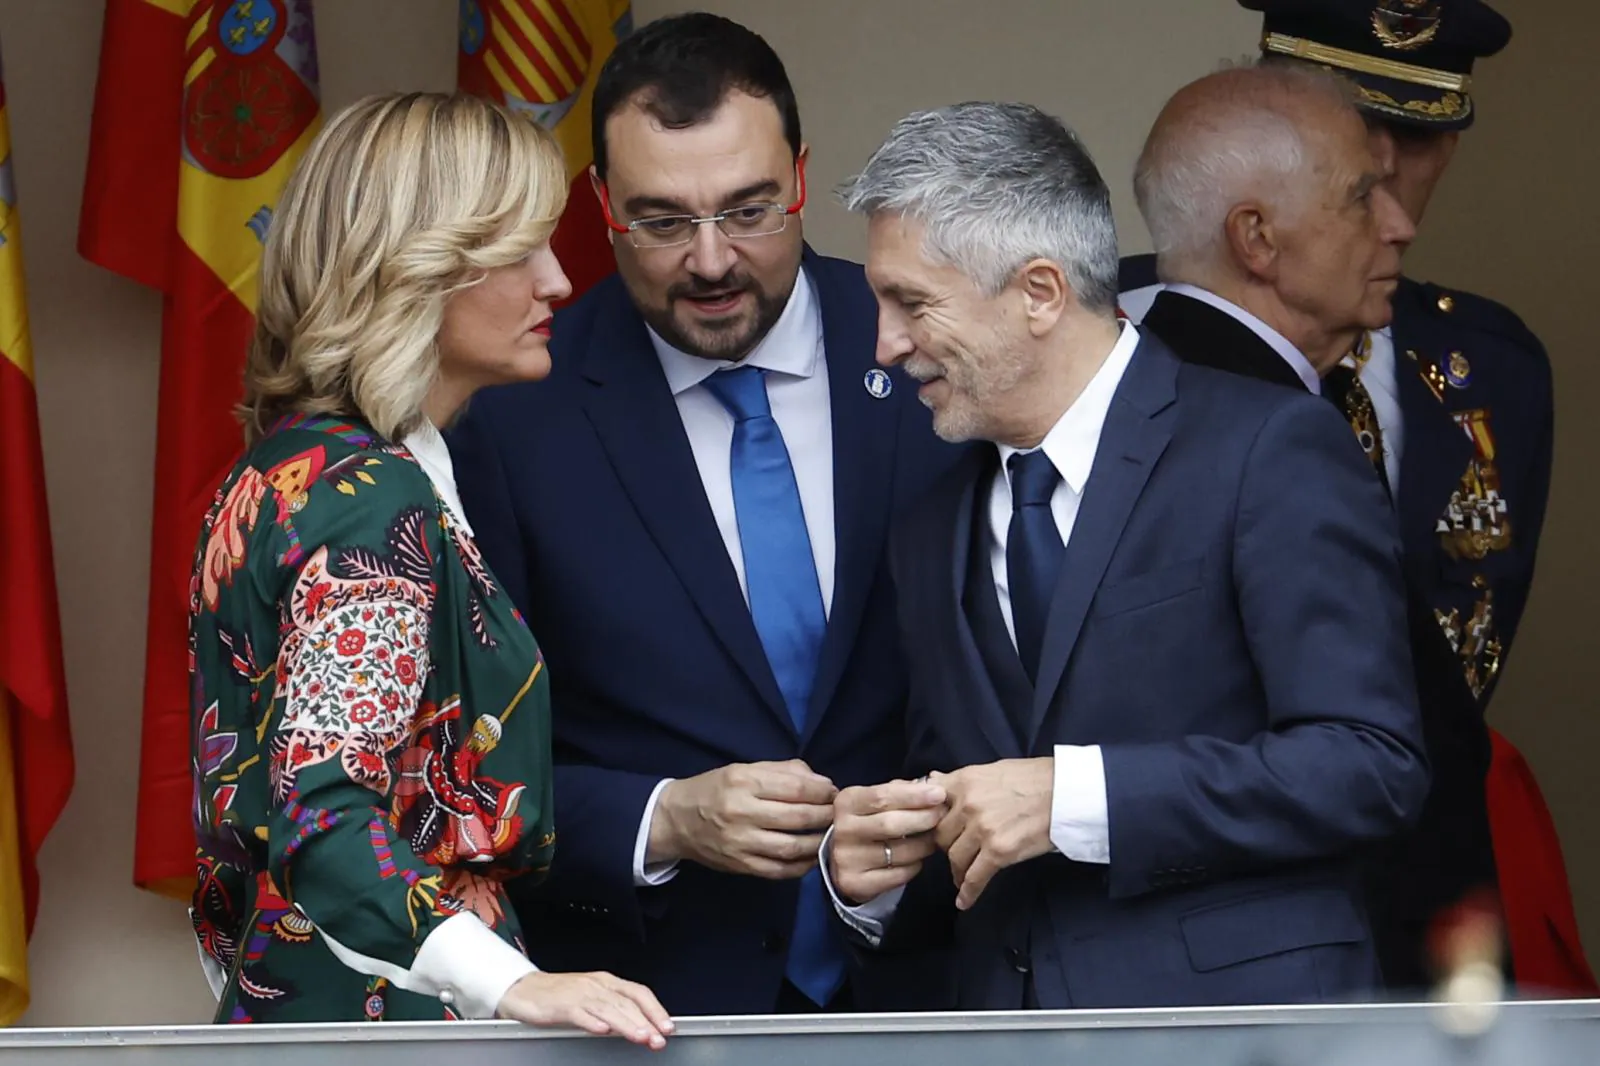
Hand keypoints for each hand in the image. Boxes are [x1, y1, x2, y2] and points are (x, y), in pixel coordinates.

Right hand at [496, 970, 672, 1048]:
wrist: (524, 989)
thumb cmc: (560, 995)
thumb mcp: (592, 998)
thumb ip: (615, 1010)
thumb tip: (642, 1026)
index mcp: (607, 982)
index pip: (638, 993)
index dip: (655, 1009)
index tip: (668, 1026)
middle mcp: (596, 985)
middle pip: (627, 1003)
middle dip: (646, 1022)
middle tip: (659, 1039)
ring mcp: (579, 994)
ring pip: (608, 1008)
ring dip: (626, 1024)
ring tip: (641, 1037)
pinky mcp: (561, 1004)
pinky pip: (579, 1013)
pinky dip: (592, 1021)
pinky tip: (602, 1031)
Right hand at [648, 760, 836, 878]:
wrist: (676, 820)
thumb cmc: (715, 789)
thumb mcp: (744, 769)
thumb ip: (783, 771)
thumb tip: (821, 782)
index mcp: (743, 782)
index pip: (795, 787)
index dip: (822, 791)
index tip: (834, 792)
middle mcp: (741, 812)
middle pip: (797, 817)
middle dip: (825, 815)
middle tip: (837, 814)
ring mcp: (740, 843)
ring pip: (792, 847)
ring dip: (818, 842)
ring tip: (829, 835)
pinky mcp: (741, 866)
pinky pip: (780, 870)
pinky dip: (802, 866)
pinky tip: (812, 856)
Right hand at [830, 779, 947, 904]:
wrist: (842, 858)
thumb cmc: (867, 821)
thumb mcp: (874, 801)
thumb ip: (899, 791)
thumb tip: (931, 787)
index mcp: (847, 803)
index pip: (882, 796)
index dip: (914, 795)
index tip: (939, 794)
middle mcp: (843, 830)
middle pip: (890, 824)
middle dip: (923, 818)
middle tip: (942, 815)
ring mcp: (848, 859)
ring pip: (900, 853)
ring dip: (924, 844)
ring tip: (933, 838)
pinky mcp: (856, 884)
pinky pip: (899, 875)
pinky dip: (915, 866)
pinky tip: (916, 858)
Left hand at [932, 759, 1053, 910]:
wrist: (1067, 792)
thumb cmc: (1034, 779)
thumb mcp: (992, 769)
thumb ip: (960, 780)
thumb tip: (932, 780)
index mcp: (964, 781)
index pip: (930, 806)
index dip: (928, 822)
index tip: (928, 832)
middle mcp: (968, 804)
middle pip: (940, 835)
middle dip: (945, 847)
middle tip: (953, 853)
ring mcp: (982, 829)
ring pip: (955, 857)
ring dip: (956, 870)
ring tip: (961, 875)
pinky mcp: (999, 851)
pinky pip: (975, 877)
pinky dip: (968, 892)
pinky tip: (964, 901)